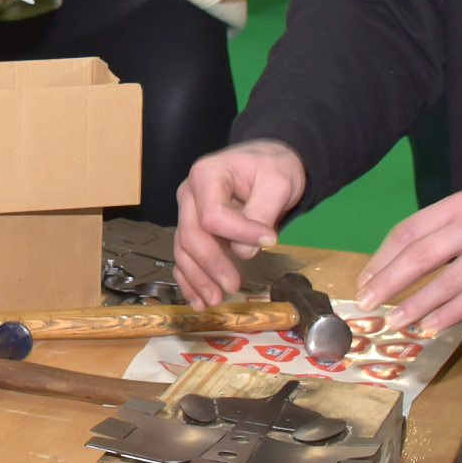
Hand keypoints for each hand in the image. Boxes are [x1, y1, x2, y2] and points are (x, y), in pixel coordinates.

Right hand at [172, 141, 308, 306]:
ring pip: (183, 249)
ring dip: (197, 278)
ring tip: (214, 300)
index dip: (238, 233)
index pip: (213, 215)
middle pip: (191, 234)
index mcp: (207, 175)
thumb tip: (244, 252)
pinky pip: (185, 255)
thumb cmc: (272, 167)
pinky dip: (189, 279)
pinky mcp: (194, 228)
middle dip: (211, 264)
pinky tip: (198, 299)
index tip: (270, 240)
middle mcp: (190, 194)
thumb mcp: (278, 182)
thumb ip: (262, 213)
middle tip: (234, 285)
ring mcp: (188, 212)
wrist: (268, 162)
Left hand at [357, 186, 461, 335]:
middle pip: (421, 255)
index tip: (364, 281)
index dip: (382, 258)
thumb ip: (437, 230)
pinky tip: (430, 327)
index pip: (409, 230)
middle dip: (389, 282)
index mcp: (456, 206)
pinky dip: (448, 315)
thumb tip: (390, 264)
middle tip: (367, 303)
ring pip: (446, 282)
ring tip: (394, 321)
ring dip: (416, 305)